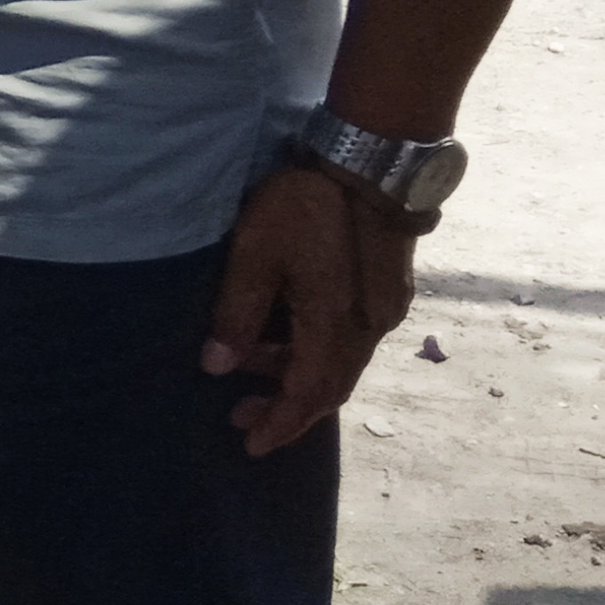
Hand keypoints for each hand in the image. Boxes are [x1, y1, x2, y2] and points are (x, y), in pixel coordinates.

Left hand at [203, 166, 418, 457]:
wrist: (371, 159)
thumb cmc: (308, 204)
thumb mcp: (256, 255)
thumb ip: (237, 314)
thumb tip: (218, 367)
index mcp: (336, 325)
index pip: (309, 394)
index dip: (281, 423)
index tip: (252, 446)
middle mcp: (369, 328)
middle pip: (329, 386)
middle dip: (285, 407)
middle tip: (240, 417)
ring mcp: (384, 309)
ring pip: (340, 362)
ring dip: (297, 375)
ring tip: (248, 367)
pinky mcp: (386, 290)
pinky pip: (349, 339)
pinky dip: (314, 350)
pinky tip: (283, 336)